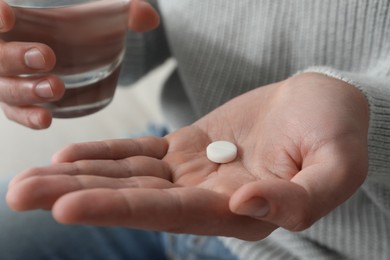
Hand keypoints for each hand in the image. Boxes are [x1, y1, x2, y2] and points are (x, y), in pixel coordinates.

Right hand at [0, 0, 158, 128]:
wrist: (80, 55)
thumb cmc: (84, 31)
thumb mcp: (103, 19)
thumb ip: (125, 14)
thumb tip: (150, 18)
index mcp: (22, 21)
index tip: (7, 15)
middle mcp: (9, 50)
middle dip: (15, 56)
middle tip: (47, 57)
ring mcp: (13, 79)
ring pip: (5, 88)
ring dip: (26, 90)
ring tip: (56, 88)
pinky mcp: (23, 102)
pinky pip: (17, 113)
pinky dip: (28, 117)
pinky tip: (46, 119)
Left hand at [7, 73, 368, 239]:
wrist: (324, 103)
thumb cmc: (338, 131)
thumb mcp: (336, 165)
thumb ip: (299, 196)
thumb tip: (247, 205)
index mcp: (243, 210)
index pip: (172, 213)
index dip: (121, 209)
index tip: (66, 206)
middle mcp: (210, 197)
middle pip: (135, 200)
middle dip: (77, 197)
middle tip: (19, 196)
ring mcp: (195, 172)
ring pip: (130, 177)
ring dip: (79, 176)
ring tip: (28, 180)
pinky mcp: (190, 147)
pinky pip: (143, 153)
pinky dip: (106, 155)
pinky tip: (69, 154)